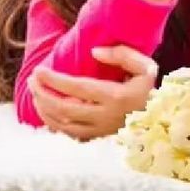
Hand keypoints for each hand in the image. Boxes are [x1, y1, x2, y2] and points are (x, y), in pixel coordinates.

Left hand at [28, 45, 157, 140]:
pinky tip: (44, 109)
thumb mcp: (145, 66)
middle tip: (32, 80)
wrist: (157, 115)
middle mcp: (105, 116)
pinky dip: (51, 122)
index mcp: (116, 97)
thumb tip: (94, 53)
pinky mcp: (95, 138)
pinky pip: (66, 134)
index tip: (39, 70)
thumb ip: (122, 54)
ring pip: (62, 124)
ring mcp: (99, 130)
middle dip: (43, 94)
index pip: (78, 89)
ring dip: (43, 108)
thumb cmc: (147, 86)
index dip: (55, 80)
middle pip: (65, 108)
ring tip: (35, 92)